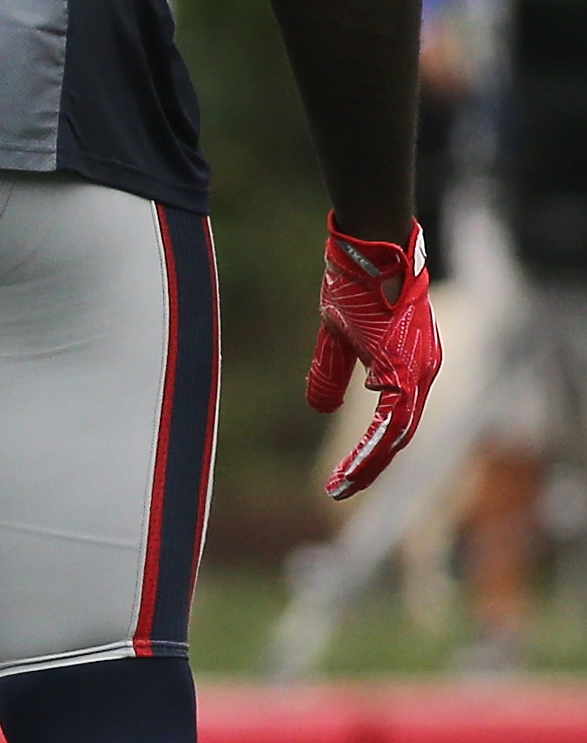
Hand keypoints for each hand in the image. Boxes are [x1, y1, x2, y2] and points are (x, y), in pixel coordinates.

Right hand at [305, 218, 440, 498]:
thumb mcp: (337, 336)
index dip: (370, 451)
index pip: (396, 420)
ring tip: (342, 487)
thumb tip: (320, 406)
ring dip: (370, 464)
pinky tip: (352, 462)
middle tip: (340, 492)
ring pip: (401, 432)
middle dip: (370, 467)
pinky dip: (373, 445)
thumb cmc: (357, 284)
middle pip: (402, 434)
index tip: (342, 477)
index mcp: (408, 366)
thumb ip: (330, 372)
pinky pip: (394, 418)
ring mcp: (418, 369)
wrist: (370, 251)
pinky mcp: (406, 366)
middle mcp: (423, 370)